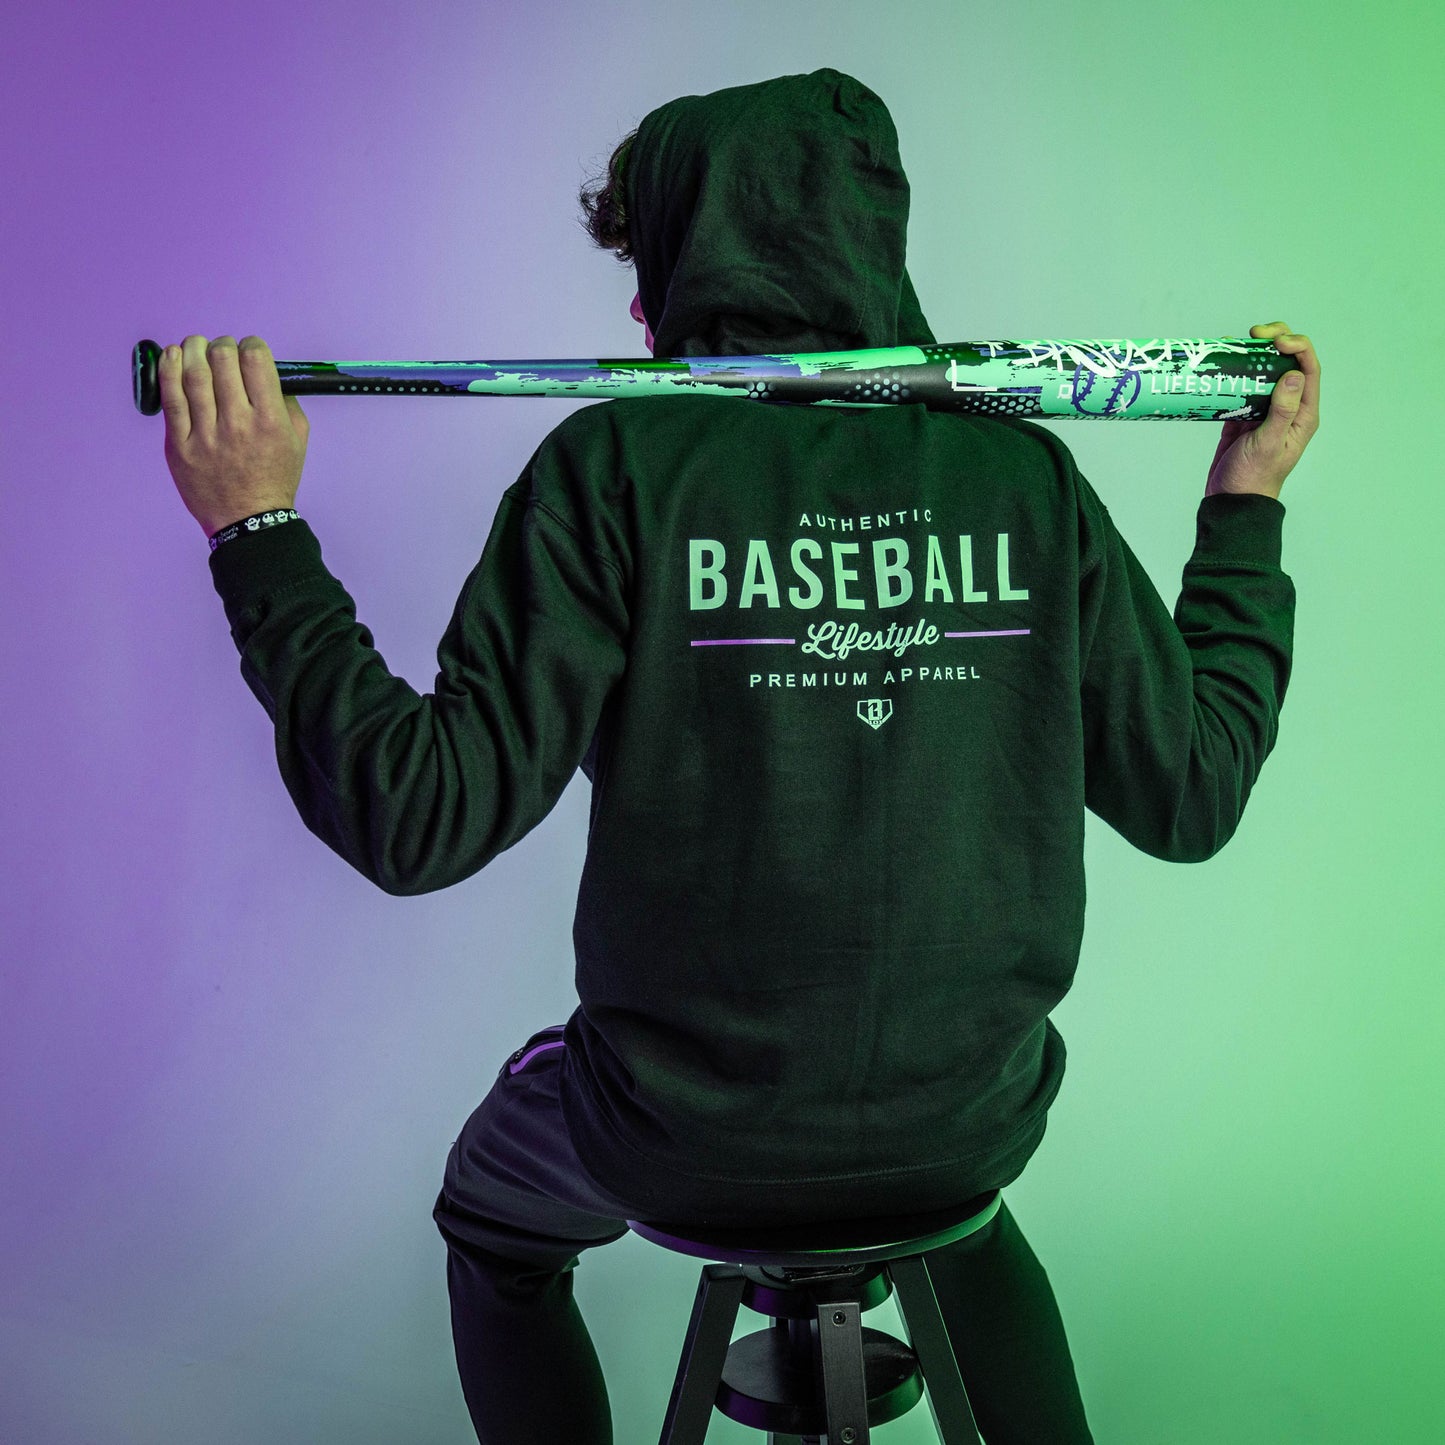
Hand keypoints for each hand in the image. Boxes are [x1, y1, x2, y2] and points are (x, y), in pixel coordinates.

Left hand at [160, 334, 308, 536]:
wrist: (249, 521)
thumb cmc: (275, 479)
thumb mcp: (298, 441)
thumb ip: (287, 403)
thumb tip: (265, 372)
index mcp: (270, 420)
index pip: (256, 360)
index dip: (251, 345)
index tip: (248, 350)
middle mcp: (238, 424)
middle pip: (222, 360)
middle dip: (222, 345)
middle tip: (221, 350)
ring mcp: (206, 435)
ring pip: (193, 373)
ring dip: (193, 349)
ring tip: (195, 345)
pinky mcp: (180, 445)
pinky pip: (171, 398)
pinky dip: (169, 370)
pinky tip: (171, 355)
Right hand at [1205, 323, 1319, 499]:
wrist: (1231, 501)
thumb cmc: (1254, 478)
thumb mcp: (1269, 443)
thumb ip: (1282, 410)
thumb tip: (1293, 375)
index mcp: (1303, 414)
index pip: (1308, 369)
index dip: (1296, 347)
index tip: (1274, 340)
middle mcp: (1287, 408)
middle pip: (1288, 363)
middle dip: (1275, 341)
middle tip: (1254, 334)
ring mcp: (1264, 411)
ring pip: (1264, 371)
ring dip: (1253, 354)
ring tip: (1236, 343)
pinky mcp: (1242, 416)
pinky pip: (1242, 387)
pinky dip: (1233, 373)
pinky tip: (1222, 364)